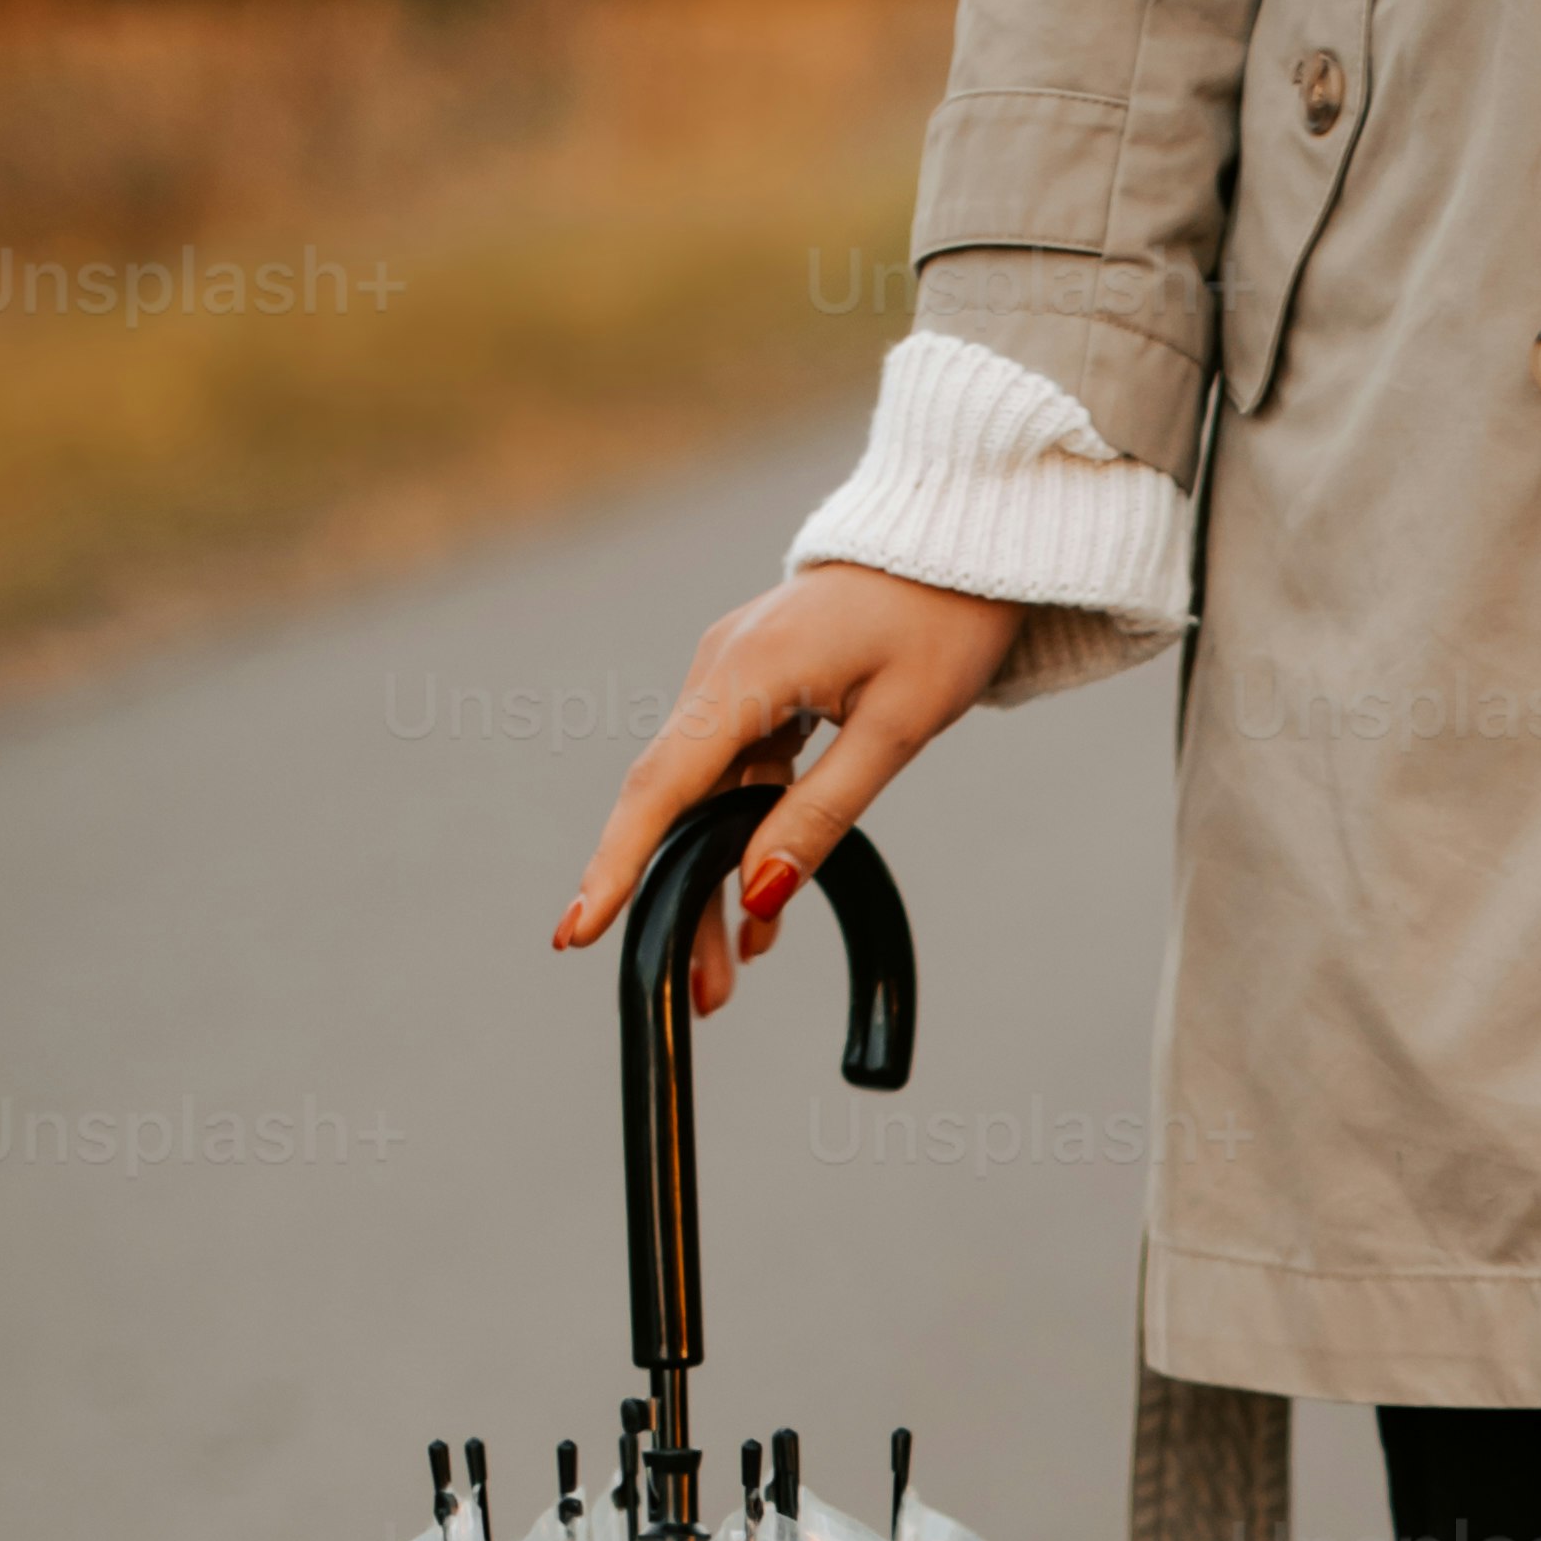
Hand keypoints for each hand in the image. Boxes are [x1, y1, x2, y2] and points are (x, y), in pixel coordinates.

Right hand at [552, 563, 1022, 1005]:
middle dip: (679, 902)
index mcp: (744, 676)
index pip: (661, 788)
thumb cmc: (942, 624)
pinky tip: (761, 911)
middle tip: (700, 997)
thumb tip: (757, 894)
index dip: (615, 866)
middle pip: (677, 807)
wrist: (962, 543)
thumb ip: (822, 814)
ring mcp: (732, 678)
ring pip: (704, 800)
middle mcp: (718, 673)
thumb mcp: (897, 731)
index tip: (578, 931)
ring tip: (730, 976)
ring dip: (713, 882)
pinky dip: (744, 838)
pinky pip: (735, 777)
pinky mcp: (755, 687)